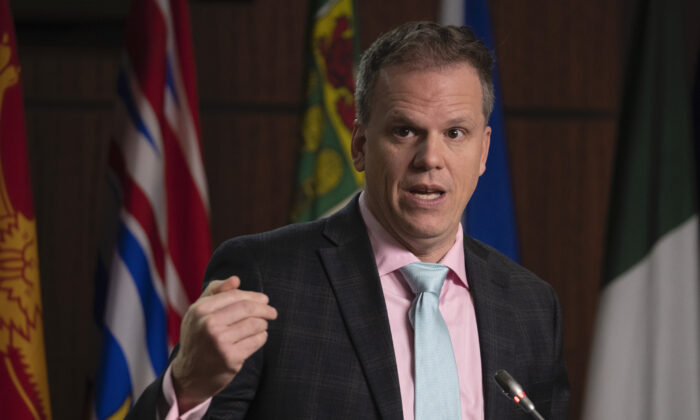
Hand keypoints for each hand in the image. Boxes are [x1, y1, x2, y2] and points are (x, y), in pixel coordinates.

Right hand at [170, 276, 276, 411]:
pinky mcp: (231, 358)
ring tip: (261, 326)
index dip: (253, 296)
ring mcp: (220, 342)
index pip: (235, 295)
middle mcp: (208, 325)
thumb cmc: (198, 337)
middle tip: (272, 312)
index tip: (264, 300)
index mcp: (200, 310)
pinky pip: (257, 340)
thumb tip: (236, 280)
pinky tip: (257, 337)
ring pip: (255, 324)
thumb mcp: (198, 312)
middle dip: (265, 309)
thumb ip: (215, 292)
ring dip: (263, 324)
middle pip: (247, 308)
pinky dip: (262, 337)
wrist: (190, 374)